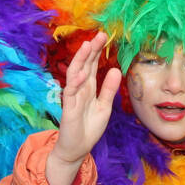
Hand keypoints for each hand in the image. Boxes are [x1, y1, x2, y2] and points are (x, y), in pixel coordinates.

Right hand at [46, 31, 120, 184]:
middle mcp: (79, 89)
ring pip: (75, 73)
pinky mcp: (69, 108)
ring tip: (87, 45)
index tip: (104, 37)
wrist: (77, 150)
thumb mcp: (104, 107)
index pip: (91, 65)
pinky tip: (82, 72)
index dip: (97, 51)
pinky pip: (71, 92)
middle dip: (91, 50)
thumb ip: (108, 89)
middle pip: (84, 65)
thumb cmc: (89, 128)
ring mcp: (73, 97)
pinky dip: (76, 81)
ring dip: (81, 59)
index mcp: (88, 88)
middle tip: (100, 35)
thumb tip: (115, 69)